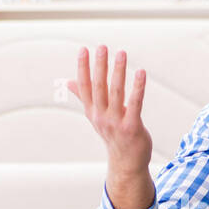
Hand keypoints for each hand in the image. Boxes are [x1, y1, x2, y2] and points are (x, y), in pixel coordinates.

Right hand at [67, 44, 151, 174]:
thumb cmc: (113, 135)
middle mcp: (101, 117)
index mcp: (92, 112)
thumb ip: (84, 97)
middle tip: (102, 46)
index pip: (84, 87)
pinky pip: (135, 104)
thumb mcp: (96, 116)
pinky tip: (140, 72)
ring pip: (116, 93)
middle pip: (98, 87)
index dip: (83, 68)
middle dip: (100, 66)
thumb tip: (67, 82)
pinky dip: (137, 88)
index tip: (83, 49)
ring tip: (121, 53)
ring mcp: (116, 123)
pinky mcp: (132, 127)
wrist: (126, 162)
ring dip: (118, 72)